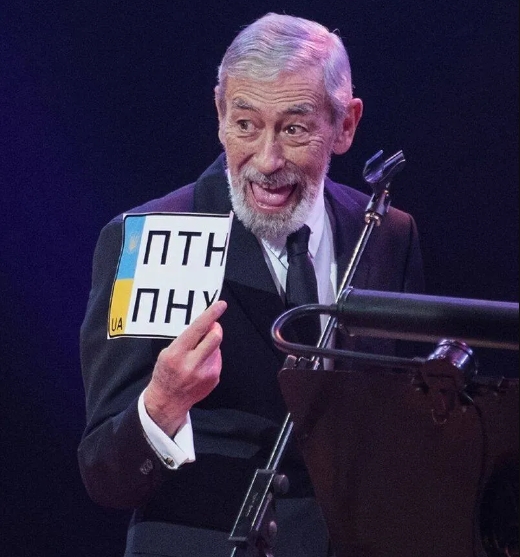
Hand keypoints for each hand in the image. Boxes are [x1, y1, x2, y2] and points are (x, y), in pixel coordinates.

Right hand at [144, 300, 226, 435]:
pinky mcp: (214, 379)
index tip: (221, 305)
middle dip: (215, 328)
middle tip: (211, 326)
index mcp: (177, 354)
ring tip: (197, 355)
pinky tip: (200, 367)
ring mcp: (206, 373)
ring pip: (217, 347)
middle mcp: (193, 364)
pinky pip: (217, 359)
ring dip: (211, 345)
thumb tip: (207, 324)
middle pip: (215, 337)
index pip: (198, 329)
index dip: (211, 314)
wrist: (168, 401)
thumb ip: (187, 339)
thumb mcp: (168, 352)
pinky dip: (211, 358)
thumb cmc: (166, 372)